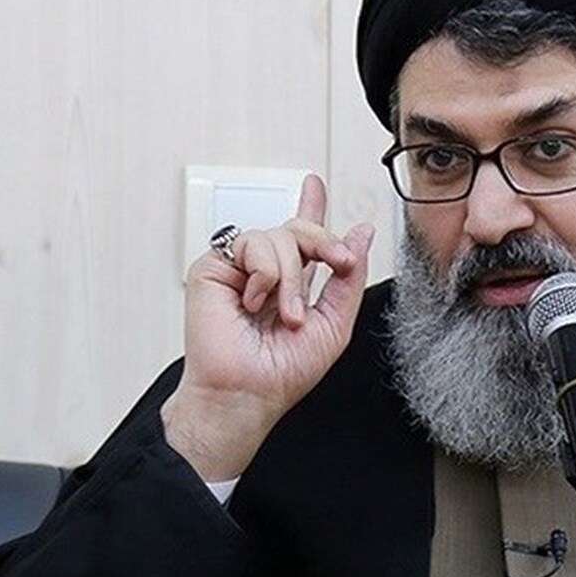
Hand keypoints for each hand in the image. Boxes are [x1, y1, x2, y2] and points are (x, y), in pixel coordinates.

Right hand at [161, 174, 373, 480]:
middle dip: (324, 244)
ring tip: (283, 313)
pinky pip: (251, 243)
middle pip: (300, 228)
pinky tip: (252, 301)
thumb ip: (349, 278)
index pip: (302, 238)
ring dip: (291, 277)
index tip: (314, 184)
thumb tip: (361, 234)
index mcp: (292, 283)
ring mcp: (240, 268)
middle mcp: (266, 271)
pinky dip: (264, 273)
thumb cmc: (283, 372)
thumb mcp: (334, 324)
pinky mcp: (213, 267)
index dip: (309, 208)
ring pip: (279, 235)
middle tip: (337, 265)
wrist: (246, 392)